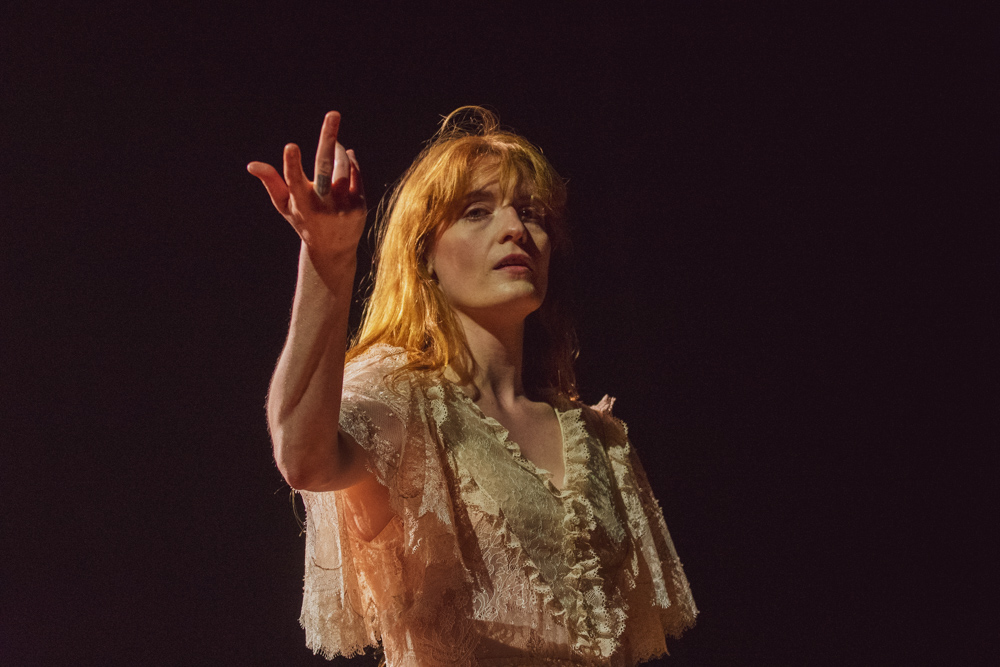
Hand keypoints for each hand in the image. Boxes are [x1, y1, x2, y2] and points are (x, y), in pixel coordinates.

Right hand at [248, 111, 365, 261]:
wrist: (333, 250)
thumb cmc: (304, 222)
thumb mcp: (285, 206)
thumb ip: (272, 183)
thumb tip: (253, 165)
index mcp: (300, 204)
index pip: (294, 181)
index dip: (292, 164)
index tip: (291, 146)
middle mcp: (322, 205)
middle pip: (325, 167)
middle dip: (328, 138)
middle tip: (333, 113)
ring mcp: (343, 206)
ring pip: (343, 166)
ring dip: (338, 149)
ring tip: (334, 143)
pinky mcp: (360, 206)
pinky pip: (355, 174)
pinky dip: (350, 162)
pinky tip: (346, 155)